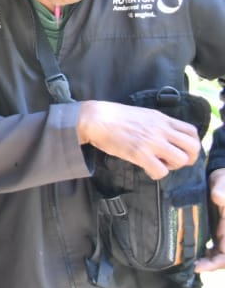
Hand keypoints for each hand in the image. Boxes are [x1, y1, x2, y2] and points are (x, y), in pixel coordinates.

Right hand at [77, 100, 200, 179]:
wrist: (95, 118)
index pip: (192, 132)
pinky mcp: (140, 154)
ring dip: (172, 166)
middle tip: (173, 161)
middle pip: (193, 148)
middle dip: (187, 158)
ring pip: (181, 160)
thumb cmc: (114, 116)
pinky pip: (161, 171)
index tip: (180, 150)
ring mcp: (151, 142)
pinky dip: (157, 174)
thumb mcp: (143, 114)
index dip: (191, 145)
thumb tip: (167, 136)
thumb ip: (158, 124)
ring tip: (159, 164)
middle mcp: (161, 130)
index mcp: (162, 119)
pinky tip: (148, 169)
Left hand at [197, 170, 224, 271]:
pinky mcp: (215, 228)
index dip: (217, 262)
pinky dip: (204, 252)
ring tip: (187, 262)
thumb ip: (223, 191)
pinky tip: (190, 252)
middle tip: (190, 266)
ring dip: (205, 260)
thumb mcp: (224, 183)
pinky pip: (212, 246)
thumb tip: (218, 198)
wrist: (221, 175)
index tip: (200, 265)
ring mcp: (222, 231)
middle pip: (223, 257)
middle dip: (209, 265)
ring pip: (217, 253)